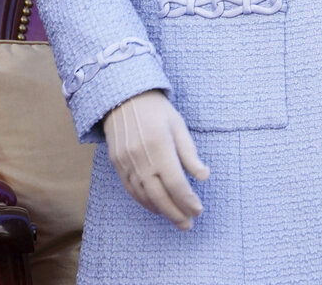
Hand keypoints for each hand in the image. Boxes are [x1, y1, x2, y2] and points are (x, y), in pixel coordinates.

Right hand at [103, 89, 209, 228]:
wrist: (124, 98)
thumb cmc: (156, 110)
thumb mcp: (178, 125)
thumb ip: (190, 153)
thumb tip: (203, 176)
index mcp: (160, 147)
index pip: (176, 183)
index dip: (188, 200)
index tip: (198, 210)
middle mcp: (141, 159)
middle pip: (160, 196)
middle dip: (176, 213)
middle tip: (188, 224)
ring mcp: (127, 163)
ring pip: (145, 197)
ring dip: (161, 211)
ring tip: (176, 219)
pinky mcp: (117, 164)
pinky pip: (131, 190)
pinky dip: (145, 202)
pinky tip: (156, 207)